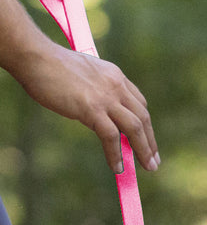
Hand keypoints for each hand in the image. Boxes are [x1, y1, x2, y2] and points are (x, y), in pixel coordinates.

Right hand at [14, 40, 159, 173]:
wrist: (35, 56)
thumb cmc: (51, 65)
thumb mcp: (85, 75)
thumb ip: (97, 91)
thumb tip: (98, 113)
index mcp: (115, 76)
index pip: (139, 103)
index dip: (144, 123)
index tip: (147, 138)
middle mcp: (116, 86)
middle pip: (142, 117)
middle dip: (150, 141)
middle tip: (154, 161)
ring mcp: (106, 98)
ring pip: (134, 128)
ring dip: (143, 150)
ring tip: (148, 167)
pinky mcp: (92, 109)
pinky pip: (111, 137)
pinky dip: (116, 155)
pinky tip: (118, 168)